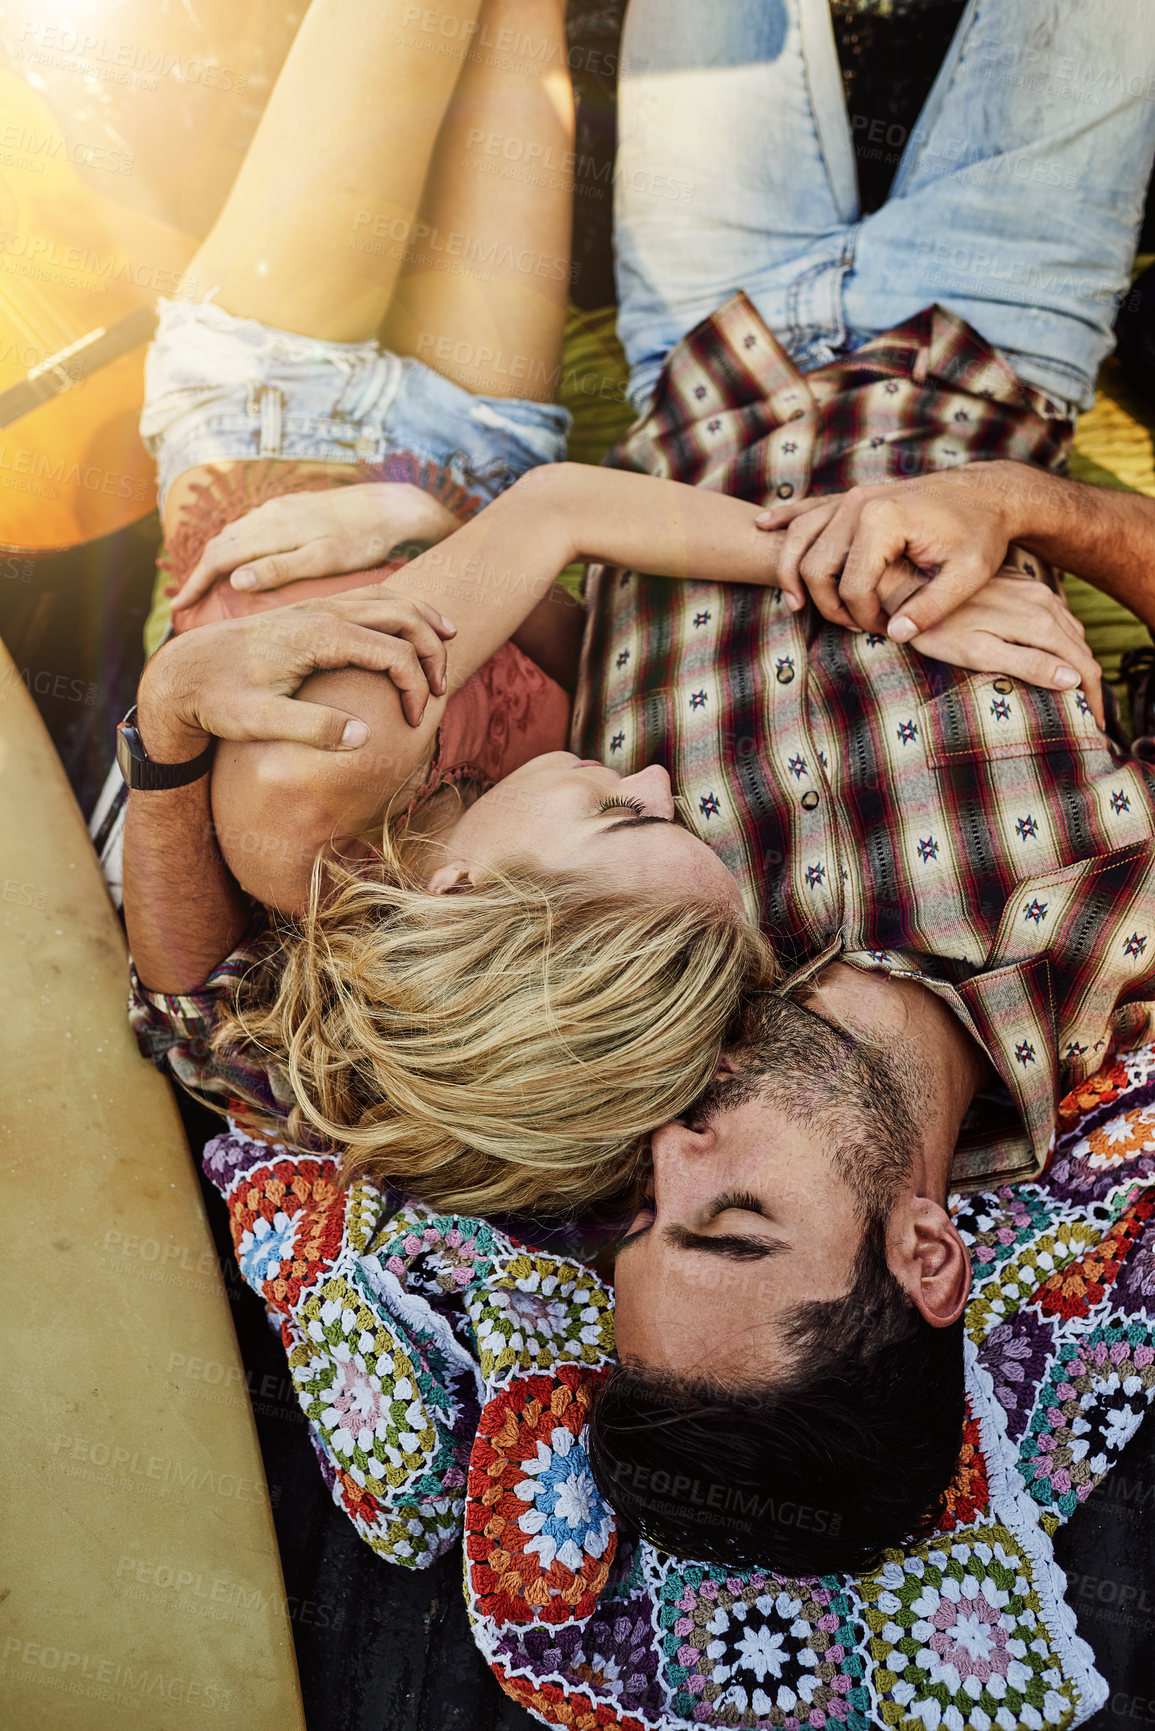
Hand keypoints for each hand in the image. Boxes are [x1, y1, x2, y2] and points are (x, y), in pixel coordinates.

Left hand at [138, 589, 456, 746]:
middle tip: (440, 689)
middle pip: (400, 614)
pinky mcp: (310, 611)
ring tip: (448, 642)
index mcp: (317, 636)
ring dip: (421, 621)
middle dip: (432, 649)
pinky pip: (368, 599)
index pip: (392, 652)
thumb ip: (314, 729)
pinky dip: (398, 610)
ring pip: (387, 598)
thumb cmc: (218, 700)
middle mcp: (321, 612)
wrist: (180, 672)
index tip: (413, 723)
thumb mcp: (260, 723)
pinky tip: (407, 628)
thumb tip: (366, 737)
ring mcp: (316, 607)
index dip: (414, 687)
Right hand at [168, 482, 461, 612]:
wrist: (393, 506)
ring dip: (215, 560)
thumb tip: (234, 579)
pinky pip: (250, 528)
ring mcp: (278, 509)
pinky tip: (240, 564)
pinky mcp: (291, 508)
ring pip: (233, 534)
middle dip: (198, 575)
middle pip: (219, 545)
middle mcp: (267, 515)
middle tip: (183, 605)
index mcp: (270, 531)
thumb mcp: (324, 558)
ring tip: (204, 588)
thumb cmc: (363, 540)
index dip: (195, 584)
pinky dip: (235, 548)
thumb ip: (280, 567)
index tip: (178, 610)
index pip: (218, 557)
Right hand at [754, 463, 1025, 637]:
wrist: (989, 492)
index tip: (886, 631)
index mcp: (883, 521)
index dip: (862, 618)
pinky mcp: (854, 496)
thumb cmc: (982, 533)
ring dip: (791, 573)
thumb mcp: (968, 575)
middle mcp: (859, 504)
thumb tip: (896, 633)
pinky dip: (784, 519)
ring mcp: (853, 497)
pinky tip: (762, 525)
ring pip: (800, 539)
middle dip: (828, 605)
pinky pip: (809, 509)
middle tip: (854, 627)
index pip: (851, 585)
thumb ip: (932, 607)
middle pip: (816, 566)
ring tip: (795, 605)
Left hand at [888, 568, 1105, 728]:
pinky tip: (1054, 654)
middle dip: (1090, 684)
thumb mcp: (979, 653)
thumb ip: (1028, 664)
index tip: (1094, 724)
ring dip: (1077, 660)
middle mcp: (1043, 601)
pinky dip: (1062, 639)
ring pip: (1071, 631)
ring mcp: (1033, 589)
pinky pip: (1055, 615)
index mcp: (1039, 622)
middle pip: (1082, 648)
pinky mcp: (1021, 583)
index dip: (1093, 698)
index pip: (1083, 666)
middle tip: (1090, 716)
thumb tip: (1072, 679)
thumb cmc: (938, 628)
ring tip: (1076, 691)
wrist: (912, 584)